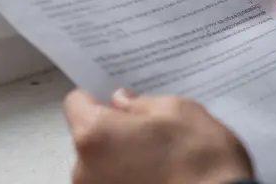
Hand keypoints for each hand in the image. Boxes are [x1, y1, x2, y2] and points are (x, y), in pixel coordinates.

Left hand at [63, 89, 252, 183]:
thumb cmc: (200, 160)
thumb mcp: (176, 111)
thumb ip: (140, 103)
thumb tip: (122, 102)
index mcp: (94, 134)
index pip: (75, 104)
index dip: (95, 98)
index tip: (114, 102)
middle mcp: (84, 169)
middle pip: (87, 138)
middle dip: (111, 132)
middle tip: (147, 131)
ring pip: (100, 166)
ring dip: (120, 160)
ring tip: (158, 160)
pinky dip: (129, 180)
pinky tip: (158, 178)